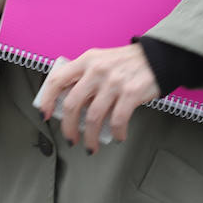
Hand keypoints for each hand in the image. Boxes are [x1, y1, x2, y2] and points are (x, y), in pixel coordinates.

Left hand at [36, 44, 160, 151]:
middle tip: (71, 139)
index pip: (57, 80)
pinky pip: (118, 120)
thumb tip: (70, 107)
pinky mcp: (131, 92)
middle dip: (69, 127)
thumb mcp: (100, 61)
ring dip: (91, 137)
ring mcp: (114, 82)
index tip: (45, 115)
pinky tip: (117, 136)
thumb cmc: (126, 63)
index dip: (47, 100)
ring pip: (94, 117)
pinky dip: (116, 133)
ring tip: (92, 145)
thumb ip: (84, 78)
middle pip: (72, 104)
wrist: (157, 57)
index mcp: (86, 61)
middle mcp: (97, 70)